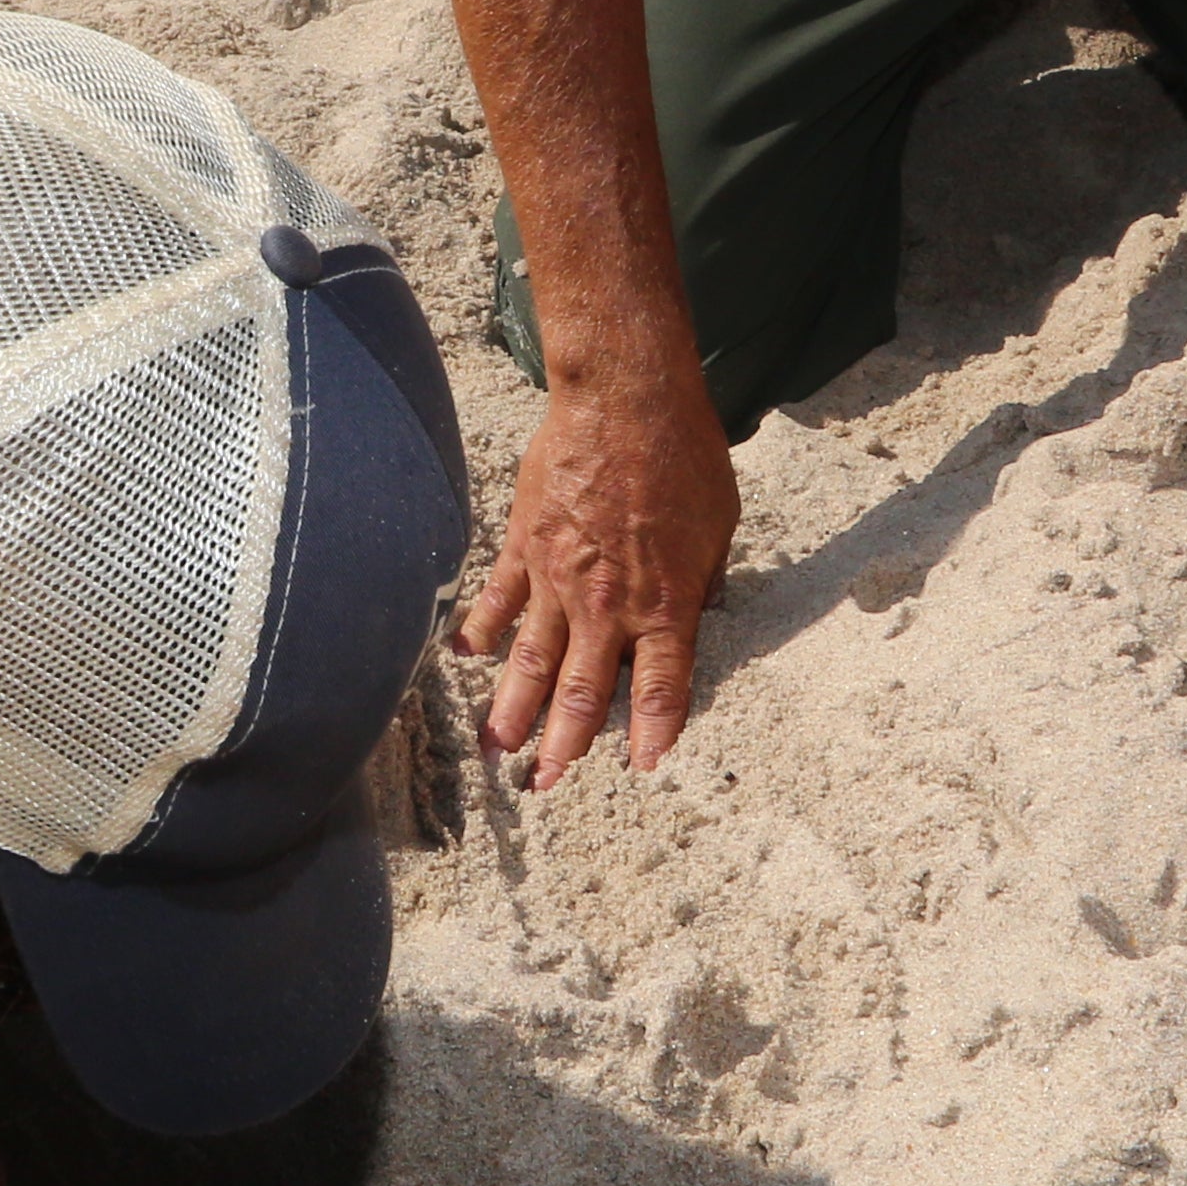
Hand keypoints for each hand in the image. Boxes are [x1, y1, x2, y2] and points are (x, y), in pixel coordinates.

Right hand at [455, 366, 736, 785]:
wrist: (625, 399)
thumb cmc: (685, 456)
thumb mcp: (721, 525)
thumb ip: (705, 579)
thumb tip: (699, 608)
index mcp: (665, 602)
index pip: (659, 687)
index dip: (651, 733)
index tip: (643, 770)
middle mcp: (607, 602)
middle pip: (584, 691)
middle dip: (565, 746)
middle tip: (546, 785)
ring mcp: (559, 576)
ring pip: (533, 659)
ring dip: (513, 709)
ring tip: (497, 748)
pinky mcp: (526, 543)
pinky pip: (499, 597)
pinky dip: (480, 628)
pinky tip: (465, 655)